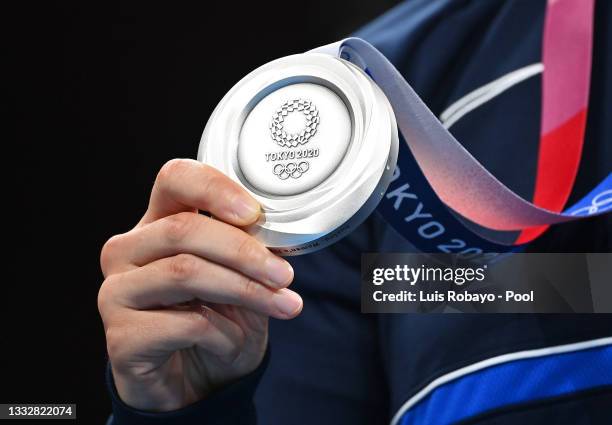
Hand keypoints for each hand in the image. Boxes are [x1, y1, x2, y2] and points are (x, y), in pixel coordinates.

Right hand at [98, 159, 301, 411]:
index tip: (254, 213)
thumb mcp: (240, 277)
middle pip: (184, 229)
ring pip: (185, 272)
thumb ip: (247, 248)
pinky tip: (233, 343)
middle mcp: (128, 250)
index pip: (175, 179)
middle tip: (284, 274)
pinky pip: (182, 323)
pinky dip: (222, 332)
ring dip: (245, 289)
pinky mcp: (120, 336)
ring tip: (283, 304)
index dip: (214, 188)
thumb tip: (279, 230)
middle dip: (244, 251)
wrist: (195, 382)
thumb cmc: (216, 321)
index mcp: (158, 224)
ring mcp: (117, 292)